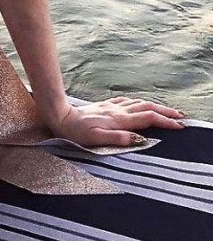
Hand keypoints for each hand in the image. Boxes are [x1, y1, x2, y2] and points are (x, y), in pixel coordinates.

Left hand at [48, 96, 185, 147]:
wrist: (60, 116)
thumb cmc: (76, 132)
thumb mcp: (96, 139)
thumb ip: (117, 138)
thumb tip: (139, 139)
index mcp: (118, 120)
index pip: (148, 118)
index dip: (165, 121)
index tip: (180, 126)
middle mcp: (117, 111)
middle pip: (147, 107)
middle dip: (166, 111)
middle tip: (181, 116)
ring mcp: (111, 106)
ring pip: (139, 102)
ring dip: (155, 105)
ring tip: (167, 110)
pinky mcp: (104, 105)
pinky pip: (127, 101)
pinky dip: (139, 102)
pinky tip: (138, 103)